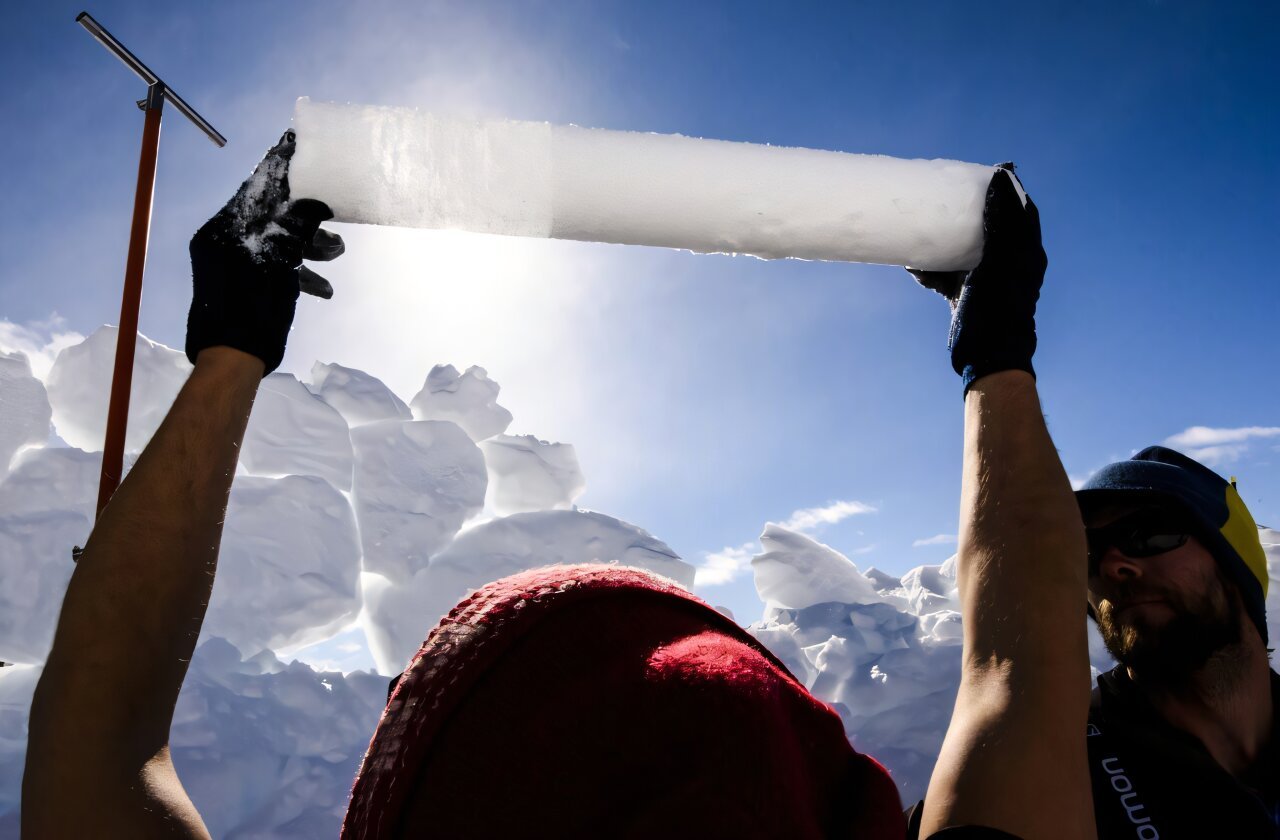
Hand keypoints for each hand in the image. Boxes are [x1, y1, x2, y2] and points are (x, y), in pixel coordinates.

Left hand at [185, 130, 344, 374]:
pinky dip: (298, 274)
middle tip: (335, 213)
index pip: (255, 188)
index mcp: (222, 231)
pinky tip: (323, 288)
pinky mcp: (243, 286)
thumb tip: (312, 202)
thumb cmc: (251, 311)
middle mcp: (223, 243)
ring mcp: (232, 265)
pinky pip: (274, 268)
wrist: (232, 361)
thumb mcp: (278, 263)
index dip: (279, 167)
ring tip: (336, 254)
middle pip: (270, 215)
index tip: (295, 141)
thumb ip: (294, 228)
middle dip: (307, 218)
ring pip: (276, 243)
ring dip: (310, 247)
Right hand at [910, 168, 1045, 393]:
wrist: (987, 356)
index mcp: (1025, 253)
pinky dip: (929, 270)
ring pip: (961, 251)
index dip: (1006, 190)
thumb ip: (1002, 220)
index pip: (1020, 211)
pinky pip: (944, 275)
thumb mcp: (1002, 259)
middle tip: (946, 195)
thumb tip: (1002, 176)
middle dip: (965, 212)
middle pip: (986, 228)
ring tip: (922, 230)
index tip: (985, 173)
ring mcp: (985, 281)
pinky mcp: (964, 296)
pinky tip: (913, 266)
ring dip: (941, 242)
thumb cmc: (1000, 308)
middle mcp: (1007, 264)